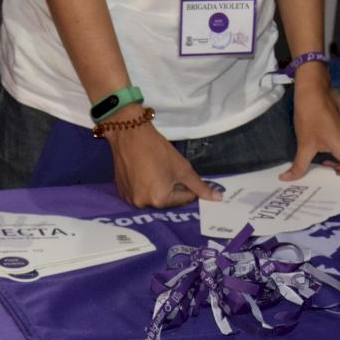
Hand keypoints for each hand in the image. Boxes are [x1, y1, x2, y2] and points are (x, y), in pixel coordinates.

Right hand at [105, 117, 221, 208]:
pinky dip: (144, 186)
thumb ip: (200, 186)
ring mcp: (129, 199)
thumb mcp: (183, 168)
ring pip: (153, 197)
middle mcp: (143, 204)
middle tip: (167, 170)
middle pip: (167, 201)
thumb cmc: (158, 150)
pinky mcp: (121, 192)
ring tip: (155, 170)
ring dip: (158, 188)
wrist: (130, 134)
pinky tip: (144, 171)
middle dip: (171, 188)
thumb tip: (218, 199)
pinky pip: (139, 193)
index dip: (187, 185)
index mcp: (160, 200)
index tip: (181, 171)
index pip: (183, 199)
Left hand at [280, 80, 339, 184]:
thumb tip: (286, 179)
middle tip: (321, 181)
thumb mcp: (304, 144)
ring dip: (335, 169)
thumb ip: (299, 166)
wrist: (314, 91)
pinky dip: (334, 160)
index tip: (331, 180)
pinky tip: (318, 161)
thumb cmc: (311, 116)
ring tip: (318, 172)